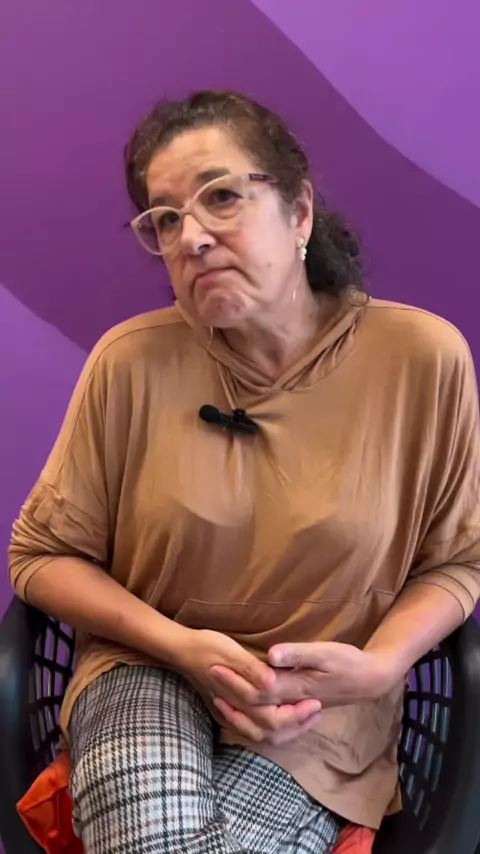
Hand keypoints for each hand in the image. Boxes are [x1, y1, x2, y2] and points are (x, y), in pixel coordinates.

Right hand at [177, 629, 321, 743]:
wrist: (182, 651)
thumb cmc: (208, 647)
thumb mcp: (231, 652)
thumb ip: (251, 669)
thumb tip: (272, 682)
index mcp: (241, 700)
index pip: (275, 720)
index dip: (298, 715)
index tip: (316, 702)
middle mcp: (237, 712)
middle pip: (272, 733)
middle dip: (297, 724)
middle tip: (317, 710)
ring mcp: (231, 713)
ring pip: (263, 734)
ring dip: (286, 728)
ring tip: (306, 715)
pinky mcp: (228, 709)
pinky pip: (253, 728)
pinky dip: (272, 727)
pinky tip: (282, 714)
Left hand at [212, 642, 397, 710]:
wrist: (369, 680)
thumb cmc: (348, 662)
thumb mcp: (325, 653)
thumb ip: (297, 655)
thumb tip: (270, 656)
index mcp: (295, 688)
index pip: (257, 689)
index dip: (233, 679)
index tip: (213, 664)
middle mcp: (292, 702)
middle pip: (253, 707)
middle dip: (229, 692)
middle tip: (208, 674)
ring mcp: (295, 707)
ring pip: (260, 721)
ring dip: (238, 711)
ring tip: (218, 698)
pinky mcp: (298, 706)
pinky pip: (269, 721)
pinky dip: (252, 718)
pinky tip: (243, 708)